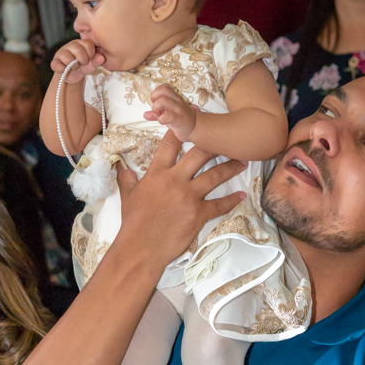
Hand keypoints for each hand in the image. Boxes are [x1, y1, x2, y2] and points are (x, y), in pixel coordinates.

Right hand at [50, 39, 104, 83]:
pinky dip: (61, 69)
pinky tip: (65, 70)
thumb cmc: (83, 66)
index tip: (90, 59)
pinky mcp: (55, 62)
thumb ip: (97, 61)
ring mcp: (62, 53)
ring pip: (66, 56)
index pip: (88, 44)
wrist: (73, 76)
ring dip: (72, 65)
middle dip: (82, 59)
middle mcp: (71, 46)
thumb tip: (101, 57)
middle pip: (77, 48)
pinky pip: (56, 64)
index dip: (91, 53)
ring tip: (74, 67)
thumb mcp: (92, 64)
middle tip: (83, 64)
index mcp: (81, 43)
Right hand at [113, 130, 246, 271]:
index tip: (193, 116)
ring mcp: (188, 196)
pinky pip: (219, 205)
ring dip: (230, 167)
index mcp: (157, 173)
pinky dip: (231, 200)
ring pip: (214, 175)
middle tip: (226, 138)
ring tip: (242, 161)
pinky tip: (240, 196)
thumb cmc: (133, 223)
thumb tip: (122, 168)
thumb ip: (127, 179)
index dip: (182, 128)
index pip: (170, 143)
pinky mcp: (198, 214)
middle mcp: (175, 180)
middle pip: (199, 154)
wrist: (141, 248)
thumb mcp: (127, 197)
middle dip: (214, 144)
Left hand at [144, 84, 196, 141]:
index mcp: (174, 97)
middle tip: (157, 109)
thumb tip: (144, 114)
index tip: (156, 103)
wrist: (196, 128)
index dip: (156, 93)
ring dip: (157, 109)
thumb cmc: (181, 120)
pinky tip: (163, 122)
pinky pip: (167, 116)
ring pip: (163, 101)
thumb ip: (157, 113)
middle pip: (162, 89)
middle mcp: (177, 100)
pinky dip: (161, 119)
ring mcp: (178, 109)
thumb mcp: (168, 114)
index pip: (163, 86)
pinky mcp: (179, 119)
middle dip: (154, 99)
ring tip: (159, 115)